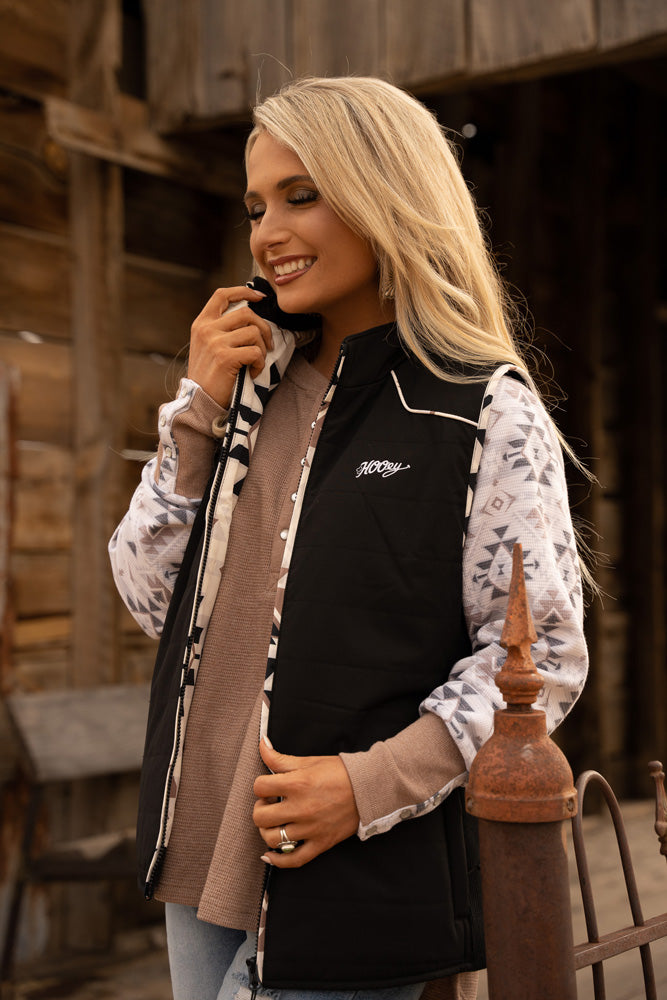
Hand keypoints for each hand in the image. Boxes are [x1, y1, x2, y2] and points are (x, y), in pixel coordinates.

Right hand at [187, 286, 272, 407]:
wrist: (199, 401)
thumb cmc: (209, 375)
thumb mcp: (207, 346)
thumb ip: (221, 329)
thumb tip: (249, 314)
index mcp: (201, 323)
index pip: (222, 295)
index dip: (243, 291)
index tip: (260, 297)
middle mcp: (206, 329)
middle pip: (246, 313)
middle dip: (263, 328)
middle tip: (267, 344)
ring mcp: (215, 342)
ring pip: (253, 332)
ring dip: (261, 349)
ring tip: (255, 362)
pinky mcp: (225, 357)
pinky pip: (255, 352)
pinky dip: (259, 364)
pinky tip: (252, 372)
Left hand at [253, 738, 359, 868]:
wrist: (368, 787)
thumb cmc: (339, 772)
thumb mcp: (308, 761)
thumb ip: (280, 758)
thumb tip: (261, 744)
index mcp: (296, 784)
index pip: (259, 787)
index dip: (261, 786)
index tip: (269, 787)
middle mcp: (300, 809)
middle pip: (260, 817)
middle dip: (261, 809)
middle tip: (270, 804)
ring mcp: (310, 829)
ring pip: (272, 839)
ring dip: (267, 831)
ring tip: (275, 823)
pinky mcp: (321, 843)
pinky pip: (294, 860)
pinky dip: (278, 861)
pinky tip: (271, 855)